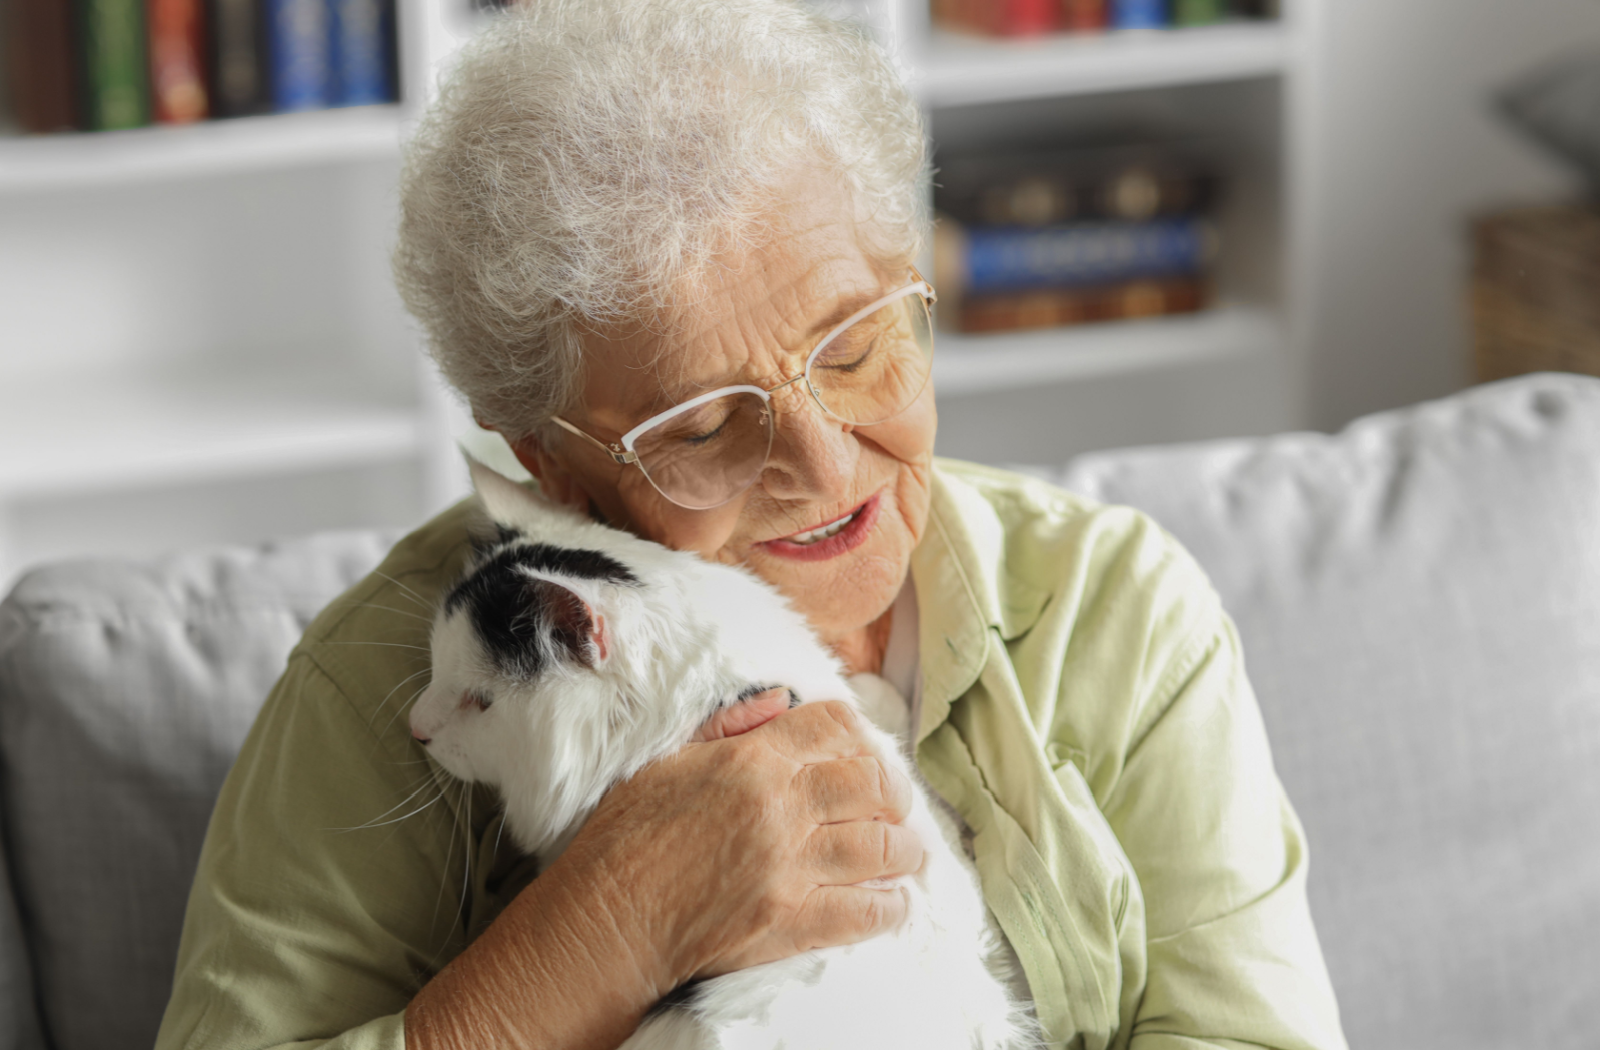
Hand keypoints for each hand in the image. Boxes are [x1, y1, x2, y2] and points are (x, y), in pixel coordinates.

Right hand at [562, 693, 921, 983]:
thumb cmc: (625, 839)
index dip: (858, 734)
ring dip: (904, 849)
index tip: (864, 751)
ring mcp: (790, 867)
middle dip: (894, 791)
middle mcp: (780, 807)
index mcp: (751, 760)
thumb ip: (730, 727)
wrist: (606, 919)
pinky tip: (892, 903)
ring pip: (880, 846)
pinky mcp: (791, 922)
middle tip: (896, 803)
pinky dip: (889, 907)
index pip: (833, 726)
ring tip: (906, 852)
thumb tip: (781, 700)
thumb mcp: (668, 761)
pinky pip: (864, 912)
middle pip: (872, 783)